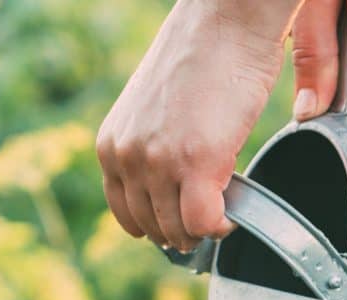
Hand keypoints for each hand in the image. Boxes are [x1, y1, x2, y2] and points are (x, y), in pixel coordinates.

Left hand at [98, 0, 346, 251]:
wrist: (227, 21)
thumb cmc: (202, 56)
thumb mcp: (155, 109)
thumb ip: (151, 147)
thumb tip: (169, 186)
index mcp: (112, 144)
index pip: (126, 212)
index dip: (157, 223)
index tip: (182, 219)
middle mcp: (127, 156)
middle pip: (153, 227)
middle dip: (183, 229)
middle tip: (210, 216)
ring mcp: (158, 163)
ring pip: (179, 230)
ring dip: (204, 228)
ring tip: (224, 208)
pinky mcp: (196, 164)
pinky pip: (205, 223)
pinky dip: (222, 226)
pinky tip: (234, 212)